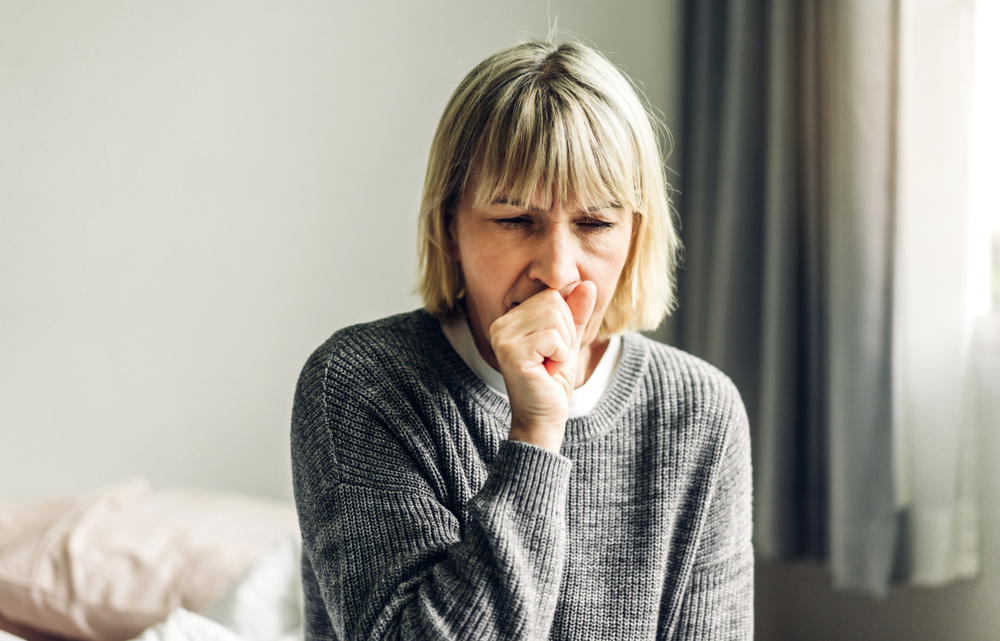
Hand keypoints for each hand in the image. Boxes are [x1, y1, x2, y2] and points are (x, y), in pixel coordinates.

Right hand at [489, 282, 596, 452]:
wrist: (543, 417)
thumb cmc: (553, 380)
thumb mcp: (569, 340)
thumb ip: (576, 312)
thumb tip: (587, 284)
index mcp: (510, 318)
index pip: (551, 295)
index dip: (565, 323)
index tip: (553, 349)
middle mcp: (501, 324)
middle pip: (554, 303)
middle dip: (565, 334)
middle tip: (552, 359)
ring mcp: (503, 338)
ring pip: (555, 318)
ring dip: (563, 347)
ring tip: (549, 365)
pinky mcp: (512, 353)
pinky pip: (553, 338)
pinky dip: (560, 358)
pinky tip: (546, 372)